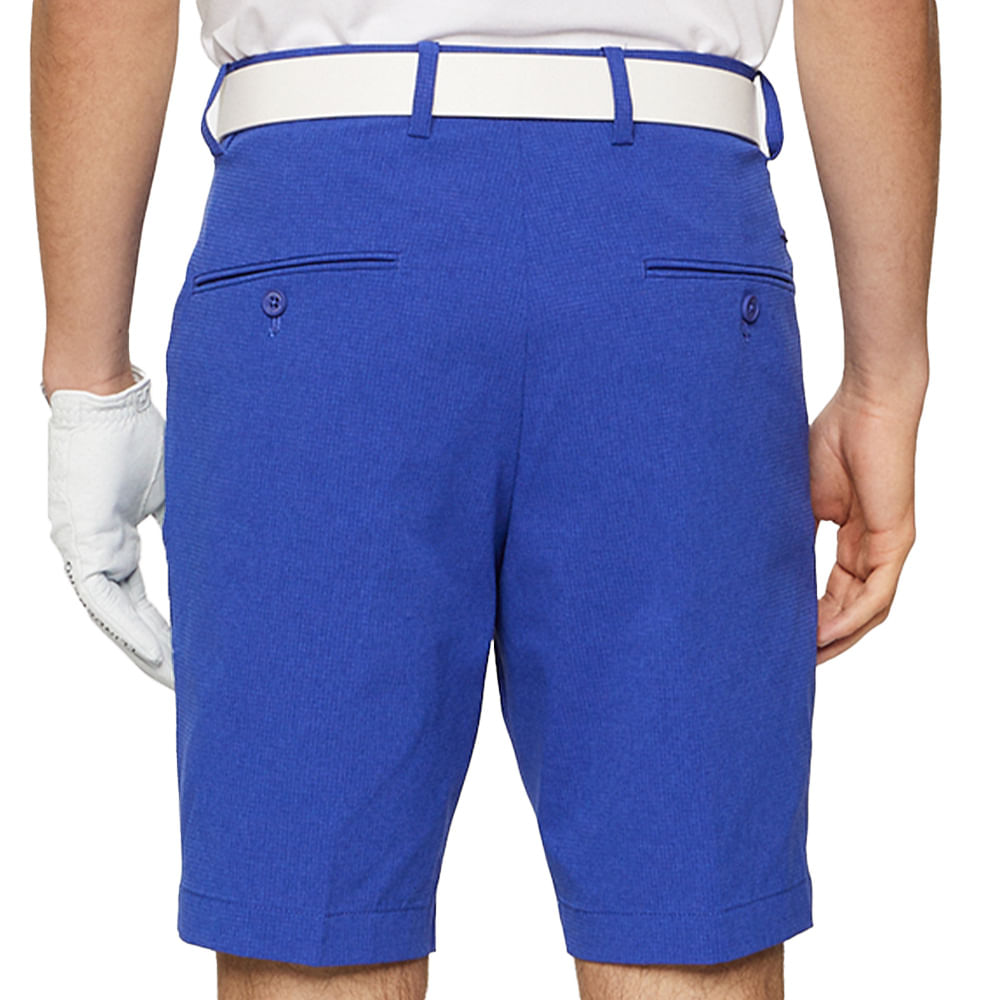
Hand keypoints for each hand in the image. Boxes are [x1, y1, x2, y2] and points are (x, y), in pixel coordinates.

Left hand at [45, 364, 173, 688]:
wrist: (102, 398)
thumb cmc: (133, 434)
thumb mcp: (171, 490)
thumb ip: (184, 525)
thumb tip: (219, 551)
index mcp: (114, 543)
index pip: (141, 603)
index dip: (165, 633)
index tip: (192, 660)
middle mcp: (94, 555)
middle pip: (127, 620)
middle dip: (158, 655)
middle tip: (188, 687)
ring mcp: (83, 550)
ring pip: (114, 617)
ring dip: (146, 652)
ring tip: (178, 682)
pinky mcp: (81, 541)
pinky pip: (106, 597)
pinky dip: (132, 627)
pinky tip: (158, 654)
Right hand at [809, 379, 923, 663]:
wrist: (867, 404)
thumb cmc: (833, 439)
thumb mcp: (802, 499)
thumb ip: (794, 534)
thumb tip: (764, 567)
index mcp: (856, 540)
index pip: (837, 593)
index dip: (812, 619)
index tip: (781, 637)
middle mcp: (876, 549)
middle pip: (854, 611)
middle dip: (824, 639)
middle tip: (789, 659)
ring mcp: (889, 547)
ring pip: (867, 611)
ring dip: (838, 639)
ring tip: (803, 657)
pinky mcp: (896, 539)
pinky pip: (876, 594)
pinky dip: (850, 618)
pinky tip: (823, 633)